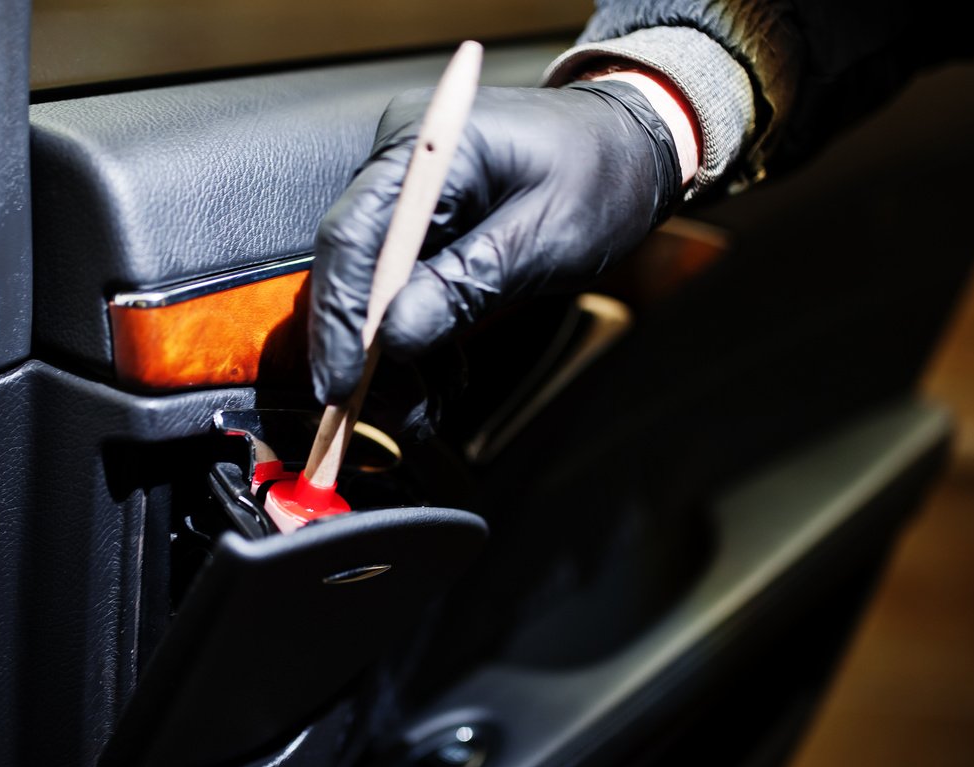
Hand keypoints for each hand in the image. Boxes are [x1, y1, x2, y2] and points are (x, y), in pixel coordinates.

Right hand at [308, 79, 683, 404]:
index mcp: (428, 147)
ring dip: (394, 359)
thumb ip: (467, 284)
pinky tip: (442, 379)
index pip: (352, 234)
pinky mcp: (424, 231)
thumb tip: (397, 337)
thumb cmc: (602, 173)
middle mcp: (404, 168)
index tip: (342, 381)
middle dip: (367, 350)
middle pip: (354, 268)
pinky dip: (417, 342)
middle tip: (395, 412)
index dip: (340, 315)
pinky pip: (401, 293)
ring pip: (374, 293)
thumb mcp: (544, 236)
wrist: (633, 150)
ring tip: (426, 410)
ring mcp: (410, 200)